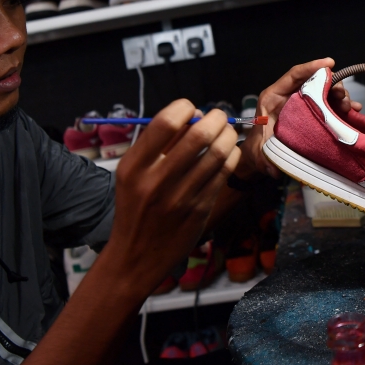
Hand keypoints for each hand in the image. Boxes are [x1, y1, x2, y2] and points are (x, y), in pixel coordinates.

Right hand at [107, 101, 239, 294]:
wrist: (136, 256)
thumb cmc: (136, 207)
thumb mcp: (133, 174)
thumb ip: (158, 144)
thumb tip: (195, 115)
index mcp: (134, 166)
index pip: (165, 122)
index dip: (185, 108)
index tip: (192, 110)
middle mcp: (156, 181)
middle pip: (199, 135)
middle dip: (216, 118)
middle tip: (219, 117)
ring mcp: (180, 197)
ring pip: (218, 153)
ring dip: (229, 136)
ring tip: (227, 133)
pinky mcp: (200, 210)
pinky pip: (224, 173)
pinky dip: (231, 156)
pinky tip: (228, 154)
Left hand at [238, 58, 362, 178]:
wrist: (261, 155)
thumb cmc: (258, 148)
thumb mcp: (260, 151)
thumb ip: (265, 157)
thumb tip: (274, 170)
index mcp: (274, 97)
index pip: (294, 75)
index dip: (312, 67)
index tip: (329, 64)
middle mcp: (290, 97)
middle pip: (314, 82)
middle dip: (332, 85)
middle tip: (343, 98)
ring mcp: (303, 105)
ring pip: (325, 93)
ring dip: (340, 97)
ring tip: (350, 108)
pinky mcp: (313, 115)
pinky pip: (329, 107)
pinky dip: (342, 108)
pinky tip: (354, 113)